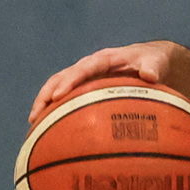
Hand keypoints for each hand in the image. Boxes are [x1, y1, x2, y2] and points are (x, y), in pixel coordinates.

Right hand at [30, 42, 180, 121]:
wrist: (151, 60)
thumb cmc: (153, 62)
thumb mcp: (156, 62)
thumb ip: (152, 67)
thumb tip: (150, 75)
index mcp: (103, 59)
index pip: (82, 69)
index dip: (68, 82)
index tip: (57, 96)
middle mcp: (89, 67)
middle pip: (60, 78)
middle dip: (46, 96)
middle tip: (35, 116)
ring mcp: (85, 78)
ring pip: (57, 88)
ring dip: (44, 104)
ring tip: (33, 126)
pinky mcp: (85, 88)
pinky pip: (66, 98)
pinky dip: (55, 111)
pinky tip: (48, 130)